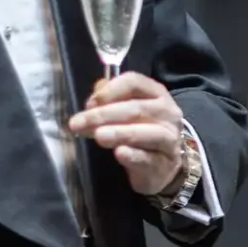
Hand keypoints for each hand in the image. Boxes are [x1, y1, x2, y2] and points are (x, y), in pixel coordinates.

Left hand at [68, 72, 187, 196]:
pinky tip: (119, 153)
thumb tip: (95, 93)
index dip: (110, 91)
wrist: (164, 164)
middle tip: (78, 124)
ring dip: (120, 133)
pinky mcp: (164, 163)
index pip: (134, 83)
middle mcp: (167, 113)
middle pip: (136, 109)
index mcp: (157, 93)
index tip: (89, 104)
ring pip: (146, 133)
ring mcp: (169, 139)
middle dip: (103, 115)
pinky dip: (133, 155)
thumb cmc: (142, 131)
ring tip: (99, 136)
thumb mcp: (127, 111)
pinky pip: (149, 158)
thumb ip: (110, 99)